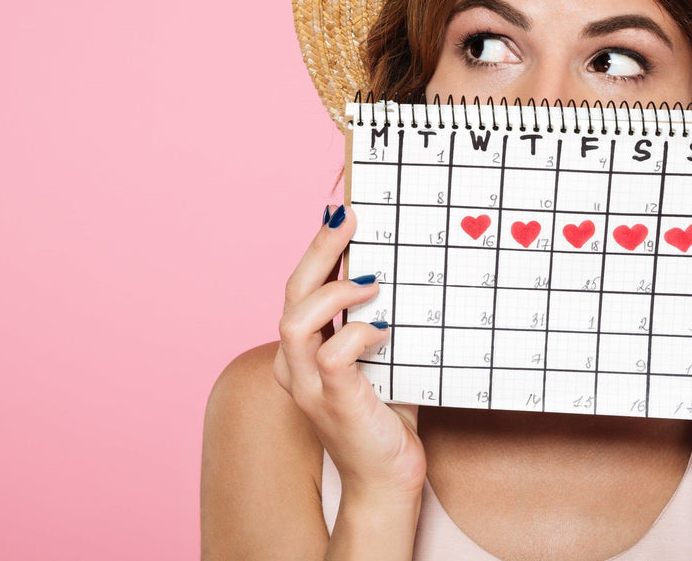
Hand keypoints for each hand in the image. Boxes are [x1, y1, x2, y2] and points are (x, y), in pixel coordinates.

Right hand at [273, 205, 426, 503]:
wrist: (388, 480)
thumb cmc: (386, 413)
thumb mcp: (381, 355)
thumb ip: (378, 318)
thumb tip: (400, 267)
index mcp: (302, 349)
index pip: (300, 287)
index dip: (316, 247)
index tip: (339, 211)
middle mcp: (295, 364)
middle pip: (291, 293)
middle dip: (318, 248)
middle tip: (347, 216)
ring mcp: (309, 385)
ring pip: (295, 320)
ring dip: (333, 291)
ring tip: (370, 280)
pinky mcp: (333, 402)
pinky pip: (332, 355)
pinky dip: (357, 333)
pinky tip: (383, 330)